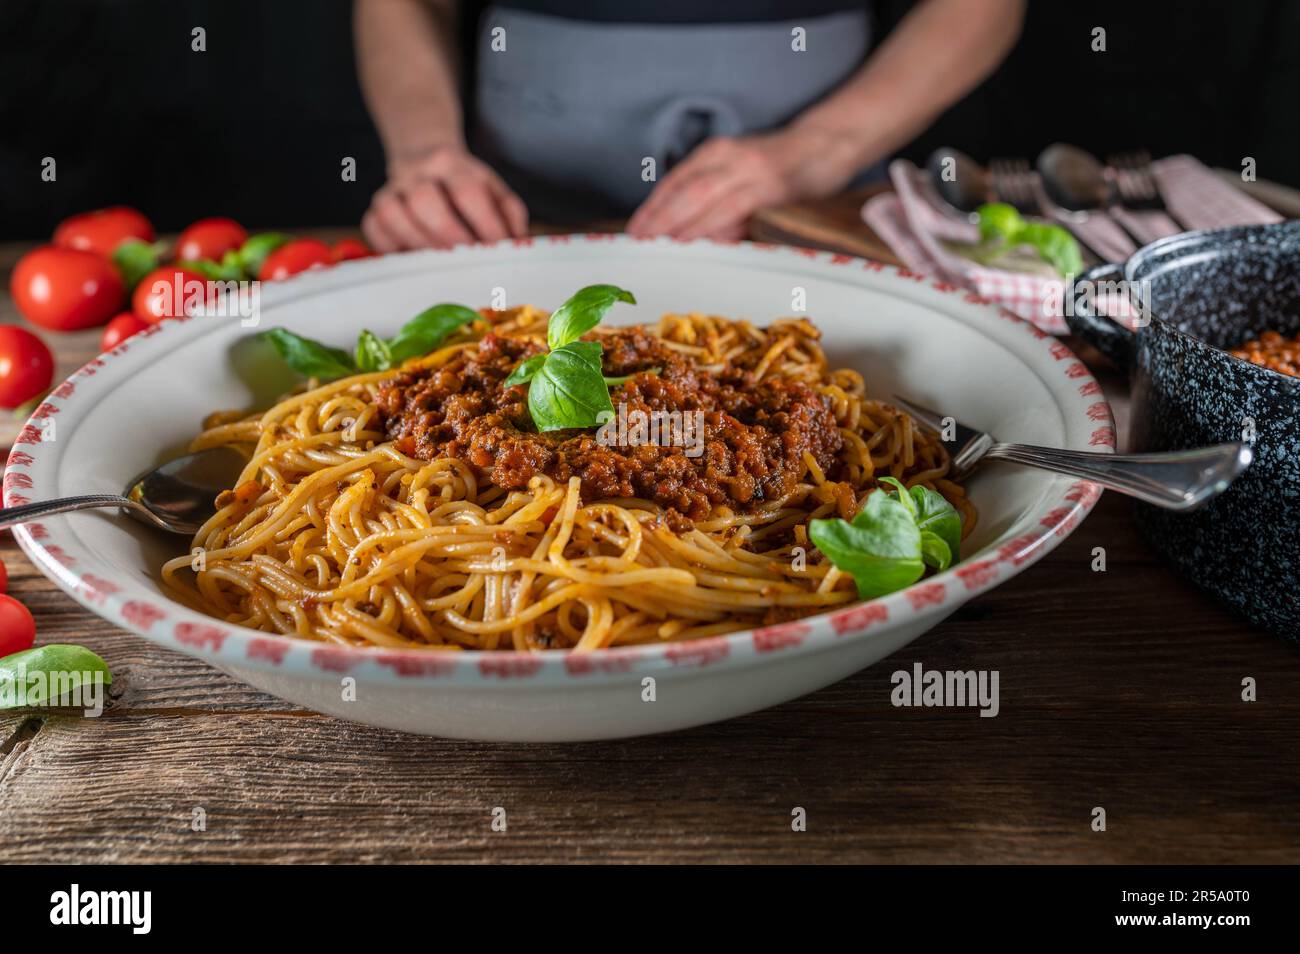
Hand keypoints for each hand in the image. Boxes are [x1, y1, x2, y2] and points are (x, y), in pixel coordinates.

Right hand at [362, 146, 528, 250]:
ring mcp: (391, 190)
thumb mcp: (493, 189)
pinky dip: (389, 247)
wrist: (424, 158)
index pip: (468, 191)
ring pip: (392, 214)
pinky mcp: (375, 208)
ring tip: (438, 263)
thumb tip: (519, 246)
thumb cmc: (465, 185)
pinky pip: (373, 228)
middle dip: (447, 233)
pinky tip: (410, 259)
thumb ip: (510, 216)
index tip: (496, 248)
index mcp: (451, 163)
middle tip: (465, 257)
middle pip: (424, 200)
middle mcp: (416, 172)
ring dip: (417, 242)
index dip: (484, 222)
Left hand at [627, 129, 857, 240]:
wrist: (828, 144)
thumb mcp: (741, 177)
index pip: (674, 182)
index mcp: (715, 154)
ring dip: (680, 223)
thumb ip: (718, 205)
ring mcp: (750, 169)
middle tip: (640, 241)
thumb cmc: (782, 166)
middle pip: (683, 190)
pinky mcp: (772, 184)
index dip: (652, 207)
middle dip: (659, 217)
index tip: (635, 230)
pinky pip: (736, 207)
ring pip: (704, 197)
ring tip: (662, 244)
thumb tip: (695, 238)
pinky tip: (700, 238)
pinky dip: (714, 224)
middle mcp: (728, 157)